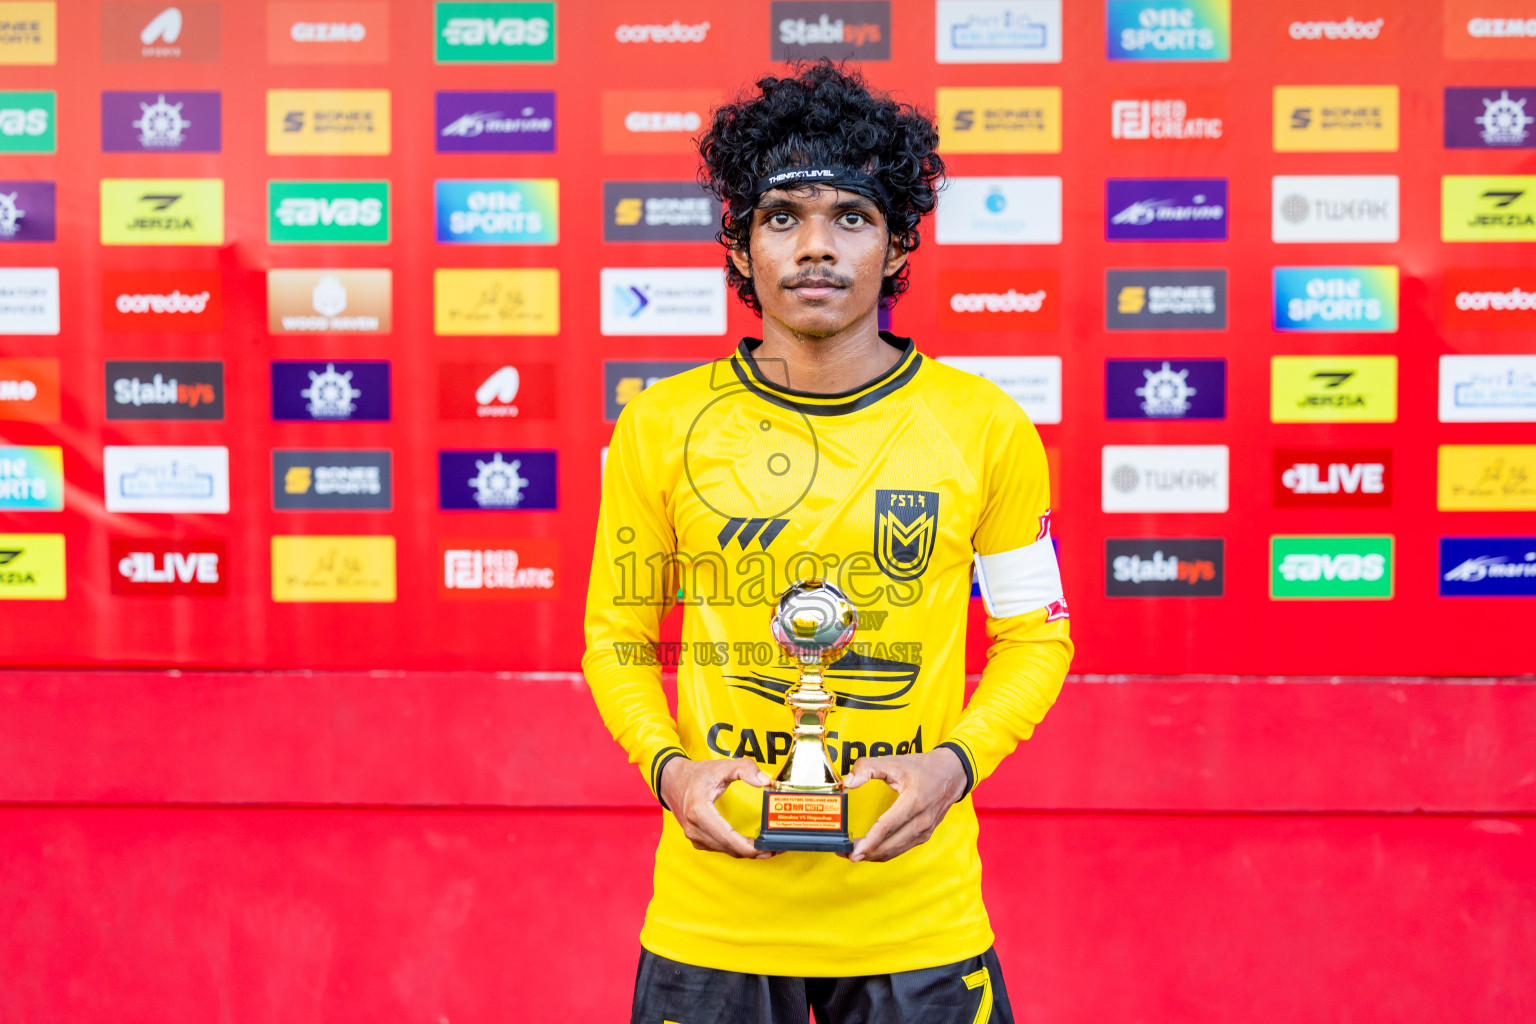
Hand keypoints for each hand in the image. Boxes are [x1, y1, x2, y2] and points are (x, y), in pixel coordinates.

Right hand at [658, 756, 776, 859]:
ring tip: (767, 847)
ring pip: (725, 850)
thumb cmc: (697, 774)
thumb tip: (766, 782)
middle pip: (729, 848)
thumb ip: (746, 769)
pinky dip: (735, 849)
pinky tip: (749, 845)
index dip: (748, 847)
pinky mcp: (696, 839)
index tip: (766, 848)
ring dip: (746, 852)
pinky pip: (719, 848)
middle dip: (753, 851)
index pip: (727, 838)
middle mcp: (695, 828)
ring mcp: (694, 836)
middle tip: (775, 849)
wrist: (672, 780)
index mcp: (700, 811)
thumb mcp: (722, 766)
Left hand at [843, 747, 967, 862]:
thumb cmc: (923, 767)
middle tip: (845, 853)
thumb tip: (849, 782)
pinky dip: (885, 853)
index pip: (887, 827)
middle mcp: (922, 820)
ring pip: (895, 851)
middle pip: (890, 845)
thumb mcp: (894, 761)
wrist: (953, 772)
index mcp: (914, 801)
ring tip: (853, 854)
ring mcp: (925, 830)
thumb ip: (868, 768)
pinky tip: (872, 850)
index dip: (869, 841)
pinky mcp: (925, 835)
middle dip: (866, 853)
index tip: (853, 850)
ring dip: (874, 855)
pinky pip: (902, 849)